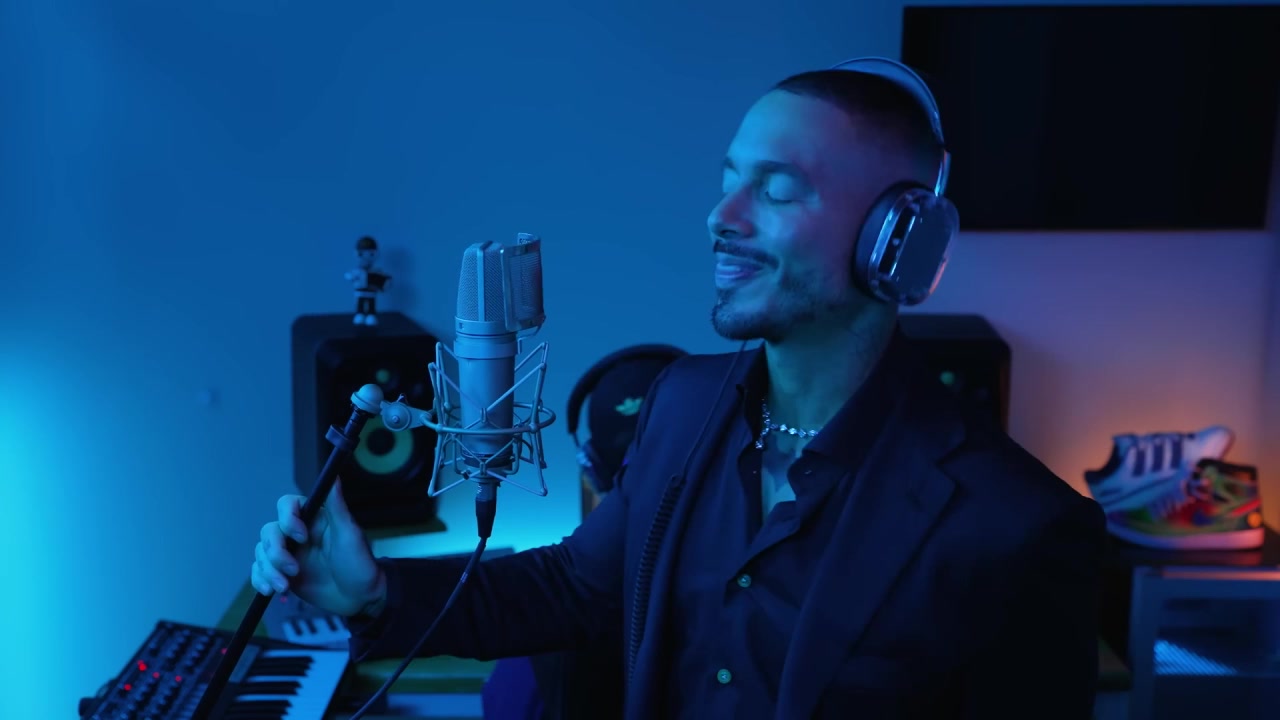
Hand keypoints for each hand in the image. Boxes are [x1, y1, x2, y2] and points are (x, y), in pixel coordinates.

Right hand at [250, 478, 384, 617]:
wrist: (358, 598)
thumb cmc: (359, 564)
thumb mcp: (349, 535)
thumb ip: (336, 507)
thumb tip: (334, 476)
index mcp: (313, 519)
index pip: (287, 505)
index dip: (288, 519)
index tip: (301, 537)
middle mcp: (297, 534)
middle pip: (269, 532)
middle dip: (276, 553)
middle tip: (294, 571)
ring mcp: (288, 554)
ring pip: (262, 552)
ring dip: (269, 570)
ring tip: (284, 587)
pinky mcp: (282, 573)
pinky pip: (260, 571)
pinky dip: (260, 579)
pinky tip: (270, 591)